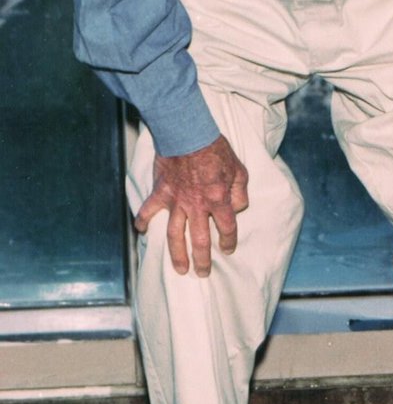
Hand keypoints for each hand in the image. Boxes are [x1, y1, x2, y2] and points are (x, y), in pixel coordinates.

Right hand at [135, 135, 248, 277]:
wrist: (186, 131)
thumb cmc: (215, 149)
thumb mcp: (239, 171)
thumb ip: (240, 193)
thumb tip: (237, 209)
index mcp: (219, 201)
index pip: (227, 230)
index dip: (229, 242)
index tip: (227, 249)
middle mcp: (198, 206)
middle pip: (200, 241)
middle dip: (202, 260)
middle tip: (203, 273)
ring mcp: (177, 200)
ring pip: (175, 234)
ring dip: (177, 254)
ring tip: (180, 269)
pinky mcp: (161, 191)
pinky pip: (149, 209)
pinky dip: (143, 220)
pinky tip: (141, 231)